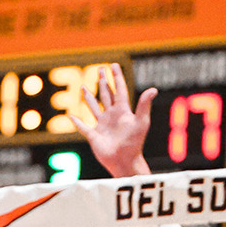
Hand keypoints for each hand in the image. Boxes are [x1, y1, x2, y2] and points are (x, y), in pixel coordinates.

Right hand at [70, 63, 154, 179]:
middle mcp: (112, 116)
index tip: (114, 65)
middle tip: (101, 70)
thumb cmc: (134, 143)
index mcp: (123, 111)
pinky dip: (77, 122)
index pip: (119, 90)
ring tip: (84, 87)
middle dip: (104, 82)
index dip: (117, 77)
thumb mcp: (141, 122)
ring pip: (94, 107)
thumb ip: (145, 105)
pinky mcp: (94, 136)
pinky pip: (83, 127)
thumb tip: (153, 89)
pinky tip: (72, 116)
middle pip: (107, 95)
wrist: (124, 161)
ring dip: (89, 98)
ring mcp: (102, 125)